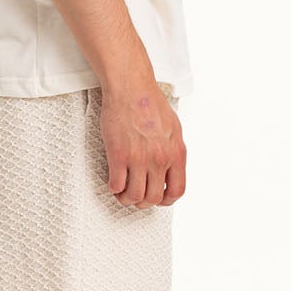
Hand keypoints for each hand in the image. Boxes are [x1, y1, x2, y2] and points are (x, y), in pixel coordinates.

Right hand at [98, 83, 185, 206]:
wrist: (131, 88)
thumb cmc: (150, 103)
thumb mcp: (174, 128)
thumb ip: (173, 150)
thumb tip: (170, 168)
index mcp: (176, 153)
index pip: (176, 190)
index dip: (166, 200)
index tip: (158, 199)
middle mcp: (159, 158)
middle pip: (153, 198)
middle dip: (144, 202)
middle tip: (136, 196)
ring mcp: (139, 158)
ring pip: (134, 196)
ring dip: (127, 198)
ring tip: (122, 191)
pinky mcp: (118, 154)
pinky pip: (116, 184)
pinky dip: (114, 188)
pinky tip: (113, 181)